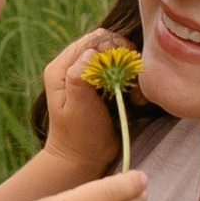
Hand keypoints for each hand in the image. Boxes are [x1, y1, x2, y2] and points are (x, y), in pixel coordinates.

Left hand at [33, 28, 132, 178]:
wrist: (83, 159)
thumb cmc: (78, 135)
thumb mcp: (76, 105)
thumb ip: (80, 76)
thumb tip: (91, 53)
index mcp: (62, 67)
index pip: (92, 41)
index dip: (111, 48)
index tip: (123, 68)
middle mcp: (75, 66)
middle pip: (106, 43)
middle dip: (123, 58)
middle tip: (131, 79)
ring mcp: (90, 76)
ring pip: (117, 56)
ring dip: (130, 70)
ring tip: (135, 93)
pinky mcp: (104, 86)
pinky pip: (123, 72)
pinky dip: (133, 82)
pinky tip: (136, 99)